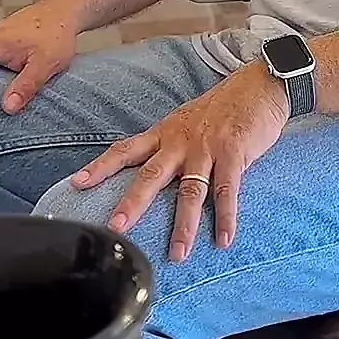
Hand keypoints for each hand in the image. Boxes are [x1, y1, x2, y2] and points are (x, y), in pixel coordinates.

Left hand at [71, 64, 289, 259]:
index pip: (126, 150)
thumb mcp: (187, 121)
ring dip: (184, 226)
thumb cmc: (224, 106)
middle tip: (116, 228)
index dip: (101, 167)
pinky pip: (228, 190)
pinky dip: (226, 217)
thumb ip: (171, 145)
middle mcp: (181, 142)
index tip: (78, 184)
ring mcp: (207, 148)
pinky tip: (224, 238)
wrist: (260, 85)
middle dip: (133, 204)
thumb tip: (154, 172)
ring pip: (190, 192)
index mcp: (166, 133)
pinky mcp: (234, 153)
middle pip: (151, 175)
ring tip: (178, 254)